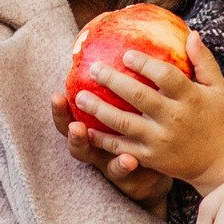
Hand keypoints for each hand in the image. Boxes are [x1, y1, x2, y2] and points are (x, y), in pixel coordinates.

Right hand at [52, 89, 172, 205]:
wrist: (166, 166)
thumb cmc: (148, 128)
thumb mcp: (139, 104)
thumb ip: (133, 79)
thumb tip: (129, 44)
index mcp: (95, 127)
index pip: (71, 116)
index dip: (60, 109)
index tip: (56, 94)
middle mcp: (98, 146)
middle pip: (74, 137)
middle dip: (68, 126)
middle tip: (70, 116)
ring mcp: (110, 163)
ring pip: (94, 157)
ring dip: (89, 145)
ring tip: (83, 132)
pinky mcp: (128, 178)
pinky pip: (124, 173)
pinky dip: (124, 166)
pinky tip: (130, 159)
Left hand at [68, 33, 223, 193]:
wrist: (216, 162)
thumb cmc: (214, 117)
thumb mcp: (217, 88)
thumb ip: (204, 61)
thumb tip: (191, 33)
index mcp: (191, 98)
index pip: (166, 76)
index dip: (145, 64)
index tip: (126, 54)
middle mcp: (175, 119)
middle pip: (139, 97)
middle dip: (114, 81)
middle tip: (94, 68)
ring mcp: (161, 140)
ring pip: (125, 123)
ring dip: (100, 109)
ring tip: (80, 96)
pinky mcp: (151, 158)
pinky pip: (122, 147)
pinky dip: (102, 139)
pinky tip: (85, 128)